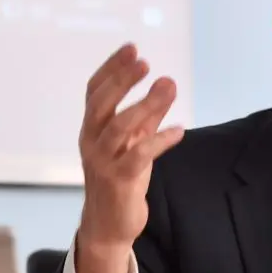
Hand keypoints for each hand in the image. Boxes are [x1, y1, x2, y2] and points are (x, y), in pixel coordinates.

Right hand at [78, 43, 183, 249]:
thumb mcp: (135, 141)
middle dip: (122, 80)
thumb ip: (150, 114)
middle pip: (102, 103)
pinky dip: (160, 140)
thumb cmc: (122, 177)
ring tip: (168, 86)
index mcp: (92, 128)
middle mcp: (91, 141)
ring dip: (145, 105)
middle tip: (144, 62)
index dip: (111, 68)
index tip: (132, 48)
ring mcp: (102, 161)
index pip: (95, 91)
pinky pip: (139, 155)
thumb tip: (167, 82)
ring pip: (120, 126)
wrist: (109, 224)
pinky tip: (179, 130)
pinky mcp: (119, 180)